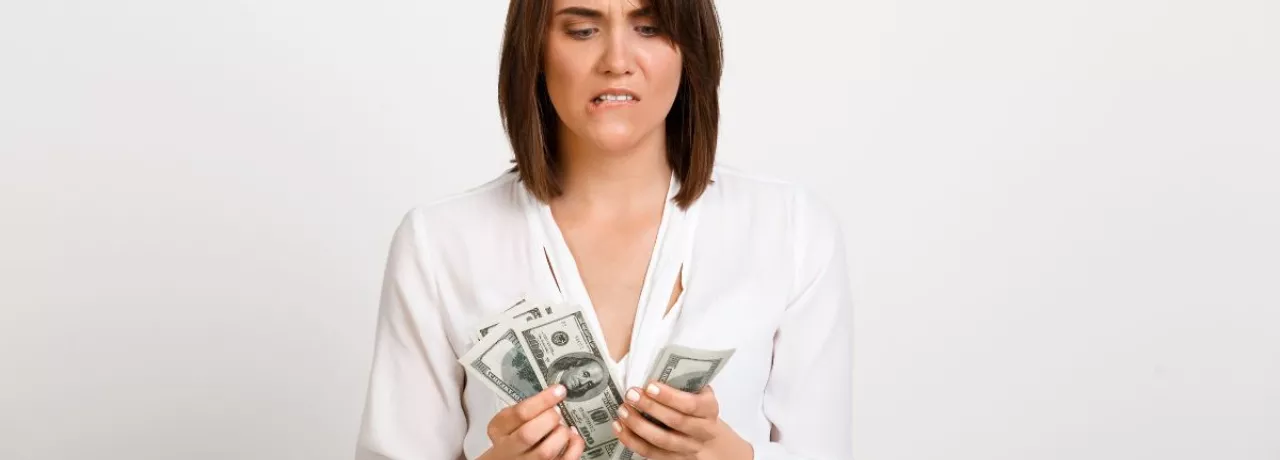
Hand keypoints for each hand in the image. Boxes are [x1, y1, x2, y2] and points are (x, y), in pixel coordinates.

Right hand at [478, 384, 584, 459]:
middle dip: (549, 418)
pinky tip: (572, 436)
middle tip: (557, 412)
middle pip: (528, 434)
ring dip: (561, 433)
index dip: (543, 400)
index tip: (558, 390)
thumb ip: (527, 409)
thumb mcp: (510, 420)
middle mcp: (510, 450)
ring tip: (562, 427)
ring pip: (546, 451)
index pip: (519, 414)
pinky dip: (575, 445)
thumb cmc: (513, 436)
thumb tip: (555, 396)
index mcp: (499, 430)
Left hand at [613, 383, 753, 459]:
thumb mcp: (698, 392)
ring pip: (662, 441)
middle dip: (650, 408)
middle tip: (631, 394)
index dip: (669, 397)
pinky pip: (650, 453)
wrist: (708, 438)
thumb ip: (683, 382)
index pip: (691, 405)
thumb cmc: (697, 407)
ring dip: (638, 425)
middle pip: (675, 422)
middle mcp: (702, 431)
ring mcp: (688, 449)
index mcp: (709, 410)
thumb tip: (650, 366)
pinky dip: (632, 441)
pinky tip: (619, 427)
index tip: (650, 386)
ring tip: (622, 410)